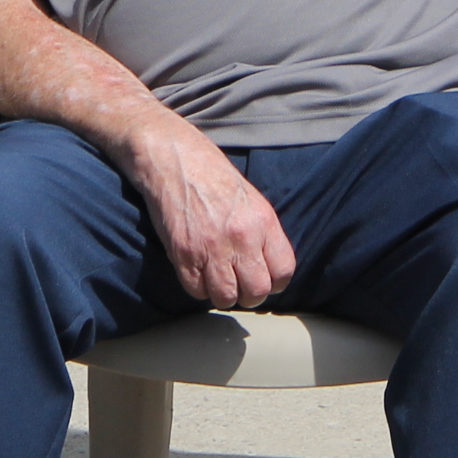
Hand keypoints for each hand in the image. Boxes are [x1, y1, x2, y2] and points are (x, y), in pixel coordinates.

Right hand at [124, 118, 295, 309]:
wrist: (174, 159)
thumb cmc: (212, 176)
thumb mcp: (250, 199)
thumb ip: (262, 233)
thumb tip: (268, 266)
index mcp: (263, 221)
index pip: (283, 272)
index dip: (273, 282)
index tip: (261, 279)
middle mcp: (242, 237)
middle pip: (257, 292)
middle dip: (247, 294)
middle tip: (237, 283)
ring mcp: (213, 247)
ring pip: (226, 298)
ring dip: (221, 294)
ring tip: (215, 279)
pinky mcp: (184, 254)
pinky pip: (196, 292)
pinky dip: (197, 287)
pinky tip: (196, 270)